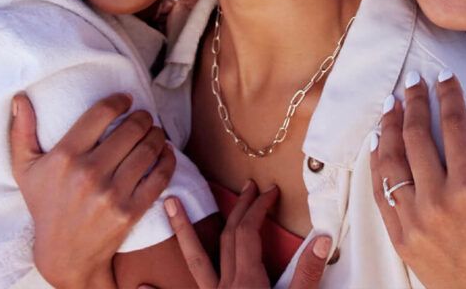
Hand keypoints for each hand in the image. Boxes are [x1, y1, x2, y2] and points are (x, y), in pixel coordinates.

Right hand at [10, 92, 175, 288]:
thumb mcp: (25, 170)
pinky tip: (165, 151)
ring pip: (148, 148)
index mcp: (65, 157)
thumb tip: (20, 97)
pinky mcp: (130, 211)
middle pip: (132, 128)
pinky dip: (167, 158)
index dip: (120, 101)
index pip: (102, 112)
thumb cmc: (45, 205)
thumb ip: (22, 132)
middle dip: (142, 117)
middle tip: (143, 117)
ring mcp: (111, 194)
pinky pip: (160, 175)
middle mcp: (89, 173)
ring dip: (156, 134)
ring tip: (153, 132)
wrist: (63, 255)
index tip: (126, 100)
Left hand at [153, 182, 330, 288]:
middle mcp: (225, 288)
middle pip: (228, 238)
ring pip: (195, 261)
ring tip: (169, 204)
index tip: (272, 191)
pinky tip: (143, 287)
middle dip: (239, 209)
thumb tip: (322, 239)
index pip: (249, 232)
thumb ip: (307, 275)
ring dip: (184, 230)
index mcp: (248, 282)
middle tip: (247, 186)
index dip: (260, 207)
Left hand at [370, 73, 465, 288]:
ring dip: (389, 125)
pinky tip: (377, 141)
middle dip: (414, 101)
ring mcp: (414, 220)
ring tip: (392, 103)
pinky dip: (376, 162)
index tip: (445, 75)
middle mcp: (438, 200)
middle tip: (413, 80)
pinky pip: (380, 192)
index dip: (449, 94)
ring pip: (391, 159)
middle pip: (417, 135)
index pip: (455, 125)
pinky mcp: (400, 237)